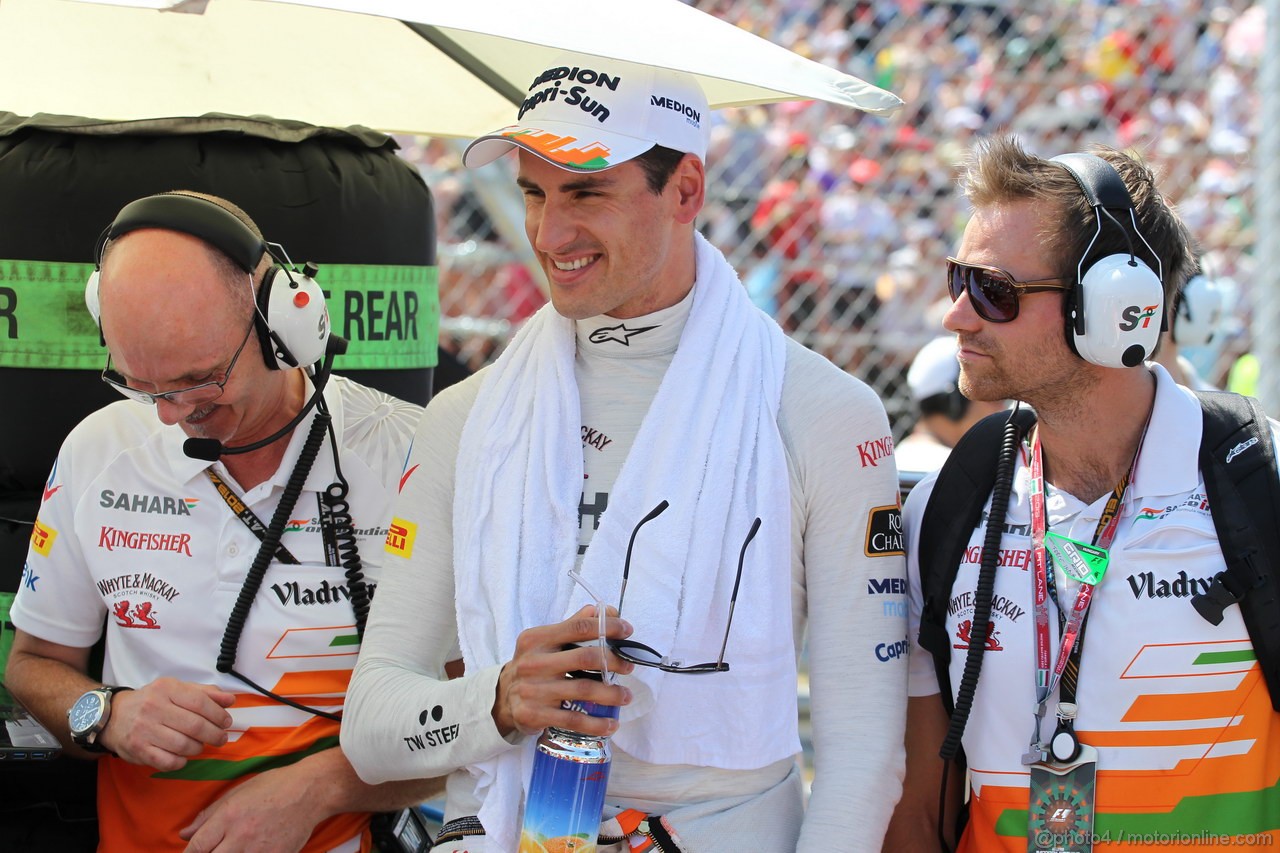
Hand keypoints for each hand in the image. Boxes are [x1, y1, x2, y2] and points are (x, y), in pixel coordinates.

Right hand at [100, 676, 234, 770]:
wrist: (113, 716)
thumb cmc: (152, 701)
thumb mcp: (176, 689)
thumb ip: (204, 693)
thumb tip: (230, 700)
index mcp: (166, 689)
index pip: (200, 702)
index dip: (218, 714)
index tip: (226, 722)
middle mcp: (154, 708)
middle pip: (195, 726)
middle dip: (214, 734)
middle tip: (220, 738)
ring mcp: (144, 730)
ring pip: (183, 745)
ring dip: (198, 748)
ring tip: (200, 745)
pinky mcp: (138, 750)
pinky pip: (167, 762)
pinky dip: (181, 762)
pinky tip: (183, 756)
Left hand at [179, 761, 319, 852]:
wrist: (311, 790)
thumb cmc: (274, 786)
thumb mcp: (238, 792)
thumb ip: (209, 815)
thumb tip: (184, 834)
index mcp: (228, 816)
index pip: (196, 847)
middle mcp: (241, 835)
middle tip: (216, 849)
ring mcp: (259, 850)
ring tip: (234, 848)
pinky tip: (252, 849)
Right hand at [494, 605, 634, 736]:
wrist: (502, 698)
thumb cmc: (533, 665)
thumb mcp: (545, 641)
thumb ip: (574, 625)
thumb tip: (605, 610)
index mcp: (537, 639)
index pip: (578, 627)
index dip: (607, 628)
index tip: (627, 631)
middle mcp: (534, 662)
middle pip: (584, 658)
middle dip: (614, 661)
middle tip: (629, 667)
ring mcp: (534, 690)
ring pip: (583, 690)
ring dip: (611, 694)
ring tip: (626, 696)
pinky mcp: (536, 715)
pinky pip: (574, 720)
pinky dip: (597, 723)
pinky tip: (611, 724)